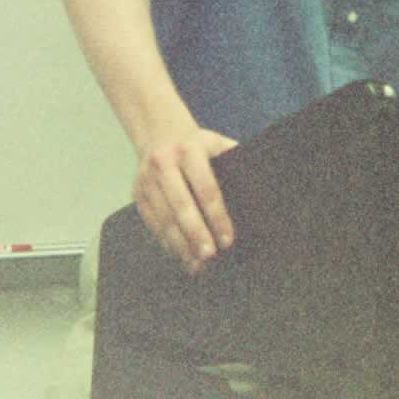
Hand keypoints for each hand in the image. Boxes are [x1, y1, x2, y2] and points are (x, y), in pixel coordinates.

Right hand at [132, 126, 238, 274]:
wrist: (158, 134)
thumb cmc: (196, 145)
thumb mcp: (216, 143)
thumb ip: (235, 159)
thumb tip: (261, 184)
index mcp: (189, 151)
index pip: (206, 188)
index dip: (217, 216)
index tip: (227, 239)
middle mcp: (164, 164)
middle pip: (182, 206)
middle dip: (196, 233)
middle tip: (210, 255)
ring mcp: (147, 180)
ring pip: (164, 219)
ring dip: (181, 244)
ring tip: (198, 264)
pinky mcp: (137, 194)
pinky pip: (152, 223)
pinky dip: (167, 242)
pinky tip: (181, 255)